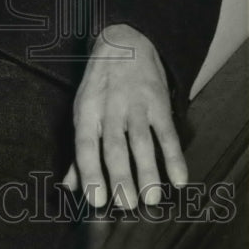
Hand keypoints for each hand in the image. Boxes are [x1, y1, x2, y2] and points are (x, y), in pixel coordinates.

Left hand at [62, 23, 187, 208]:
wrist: (124, 42)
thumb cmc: (100, 85)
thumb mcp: (83, 111)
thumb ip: (79, 152)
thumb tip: (69, 186)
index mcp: (86, 112)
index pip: (85, 146)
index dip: (89, 174)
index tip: (96, 201)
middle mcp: (109, 108)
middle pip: (114, 147)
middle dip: (120, 178)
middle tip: (127, 206)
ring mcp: (135, 104)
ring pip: (141, 142)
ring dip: (147, 171)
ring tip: (150, 199)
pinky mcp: (158, 102)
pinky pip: (167, 133)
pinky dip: (174, 157)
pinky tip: (179, 180)